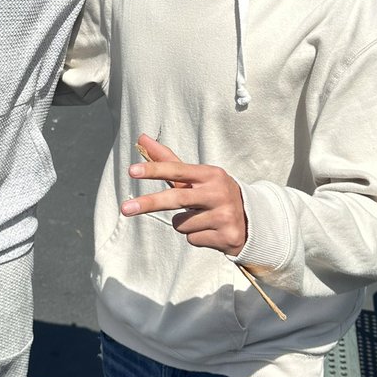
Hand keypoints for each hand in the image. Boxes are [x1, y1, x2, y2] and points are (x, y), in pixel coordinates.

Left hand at [120, 134, 246, 254]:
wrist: (251, 221)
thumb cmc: (212, 193)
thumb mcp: (195, 176)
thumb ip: (167, 159)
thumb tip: (141, 138)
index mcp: (211, 174)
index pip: (177, 169)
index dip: (154, 170)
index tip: (132, 171)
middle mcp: (219, 192)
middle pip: (176, 198)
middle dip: (149, 203)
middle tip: (125, 208)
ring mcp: (224, 215)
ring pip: (181, 224)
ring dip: (185, 224)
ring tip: (201, 219)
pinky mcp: (227, 236)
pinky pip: (192, 239)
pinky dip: (196, 237)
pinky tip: (210, 231)